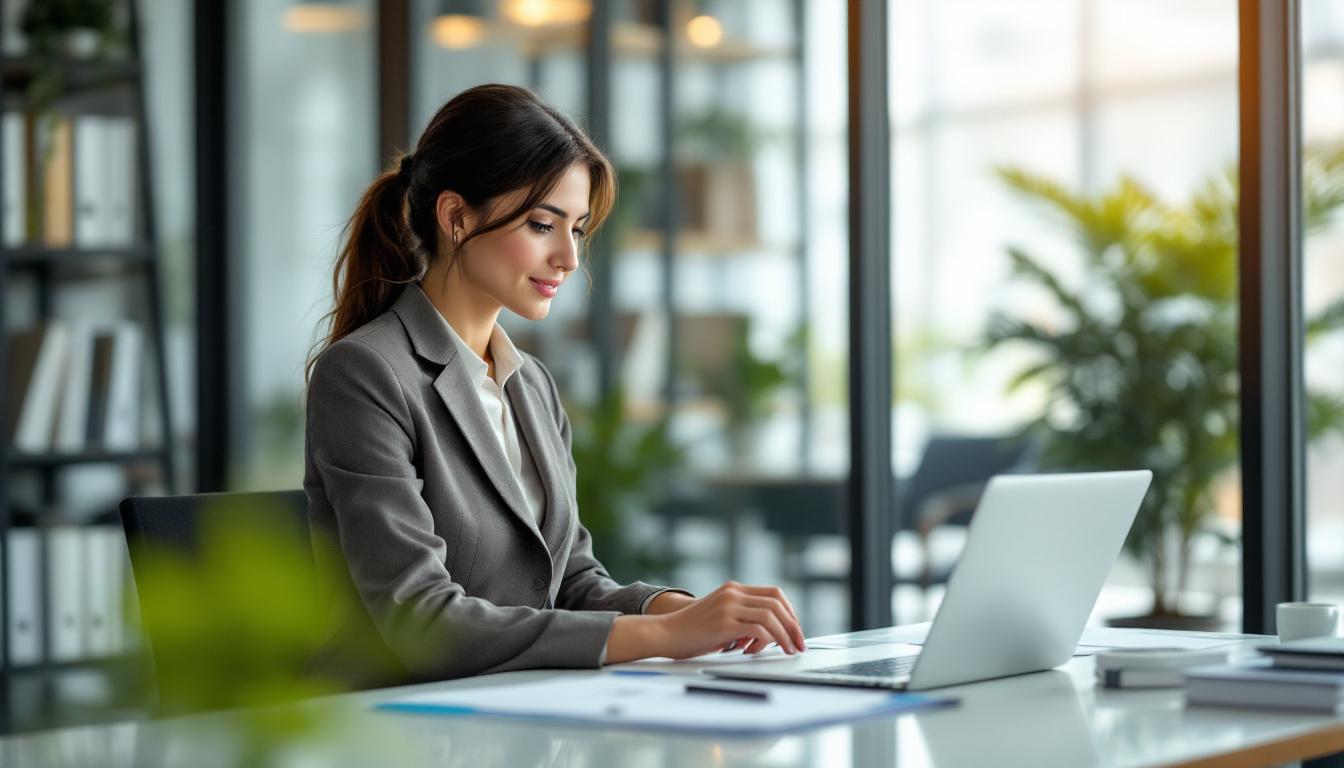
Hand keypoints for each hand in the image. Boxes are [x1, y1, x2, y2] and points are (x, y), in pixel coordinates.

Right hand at [651, 581, 805, 659]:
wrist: (665, 633)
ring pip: (771, 615)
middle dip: (793, 625)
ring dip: (786, 634)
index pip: (774, 593)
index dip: (789, 611)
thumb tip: (769, 634)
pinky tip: (767, 651)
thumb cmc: (692, 631)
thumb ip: (742, 618)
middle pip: (777, 603)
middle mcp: (733, 593)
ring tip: (790, 650)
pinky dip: (769, 640)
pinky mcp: (724, 623)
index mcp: (733, 589)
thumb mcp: (720, 617)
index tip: (795, 629)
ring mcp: (728, 606)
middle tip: (799, 643)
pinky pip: (758, 629)